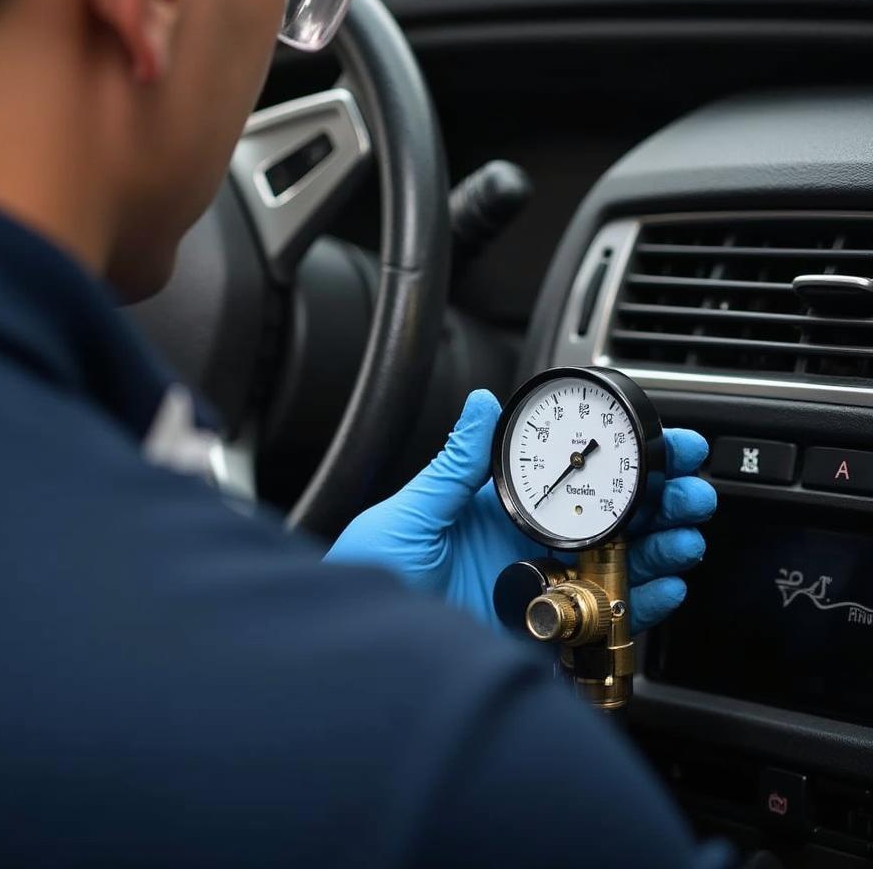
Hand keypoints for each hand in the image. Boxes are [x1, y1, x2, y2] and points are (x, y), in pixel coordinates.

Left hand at [325, 390, 714, 634]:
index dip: (615, 460)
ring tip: (686, 533)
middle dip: (655, 501)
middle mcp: (526, 546)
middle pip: (606, 519)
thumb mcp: (413, 513)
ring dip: (659, 547)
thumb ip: (455, 464)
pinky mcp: (546, 632)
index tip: (658, 441)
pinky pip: (603, 615)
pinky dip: (640, 603)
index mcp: (498, 509)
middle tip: (691, 489)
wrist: (362, 651)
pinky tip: (665, 586)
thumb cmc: (373, 577)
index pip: (570, 477)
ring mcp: (540, 588)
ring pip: (616, 564)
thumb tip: (481, 403)